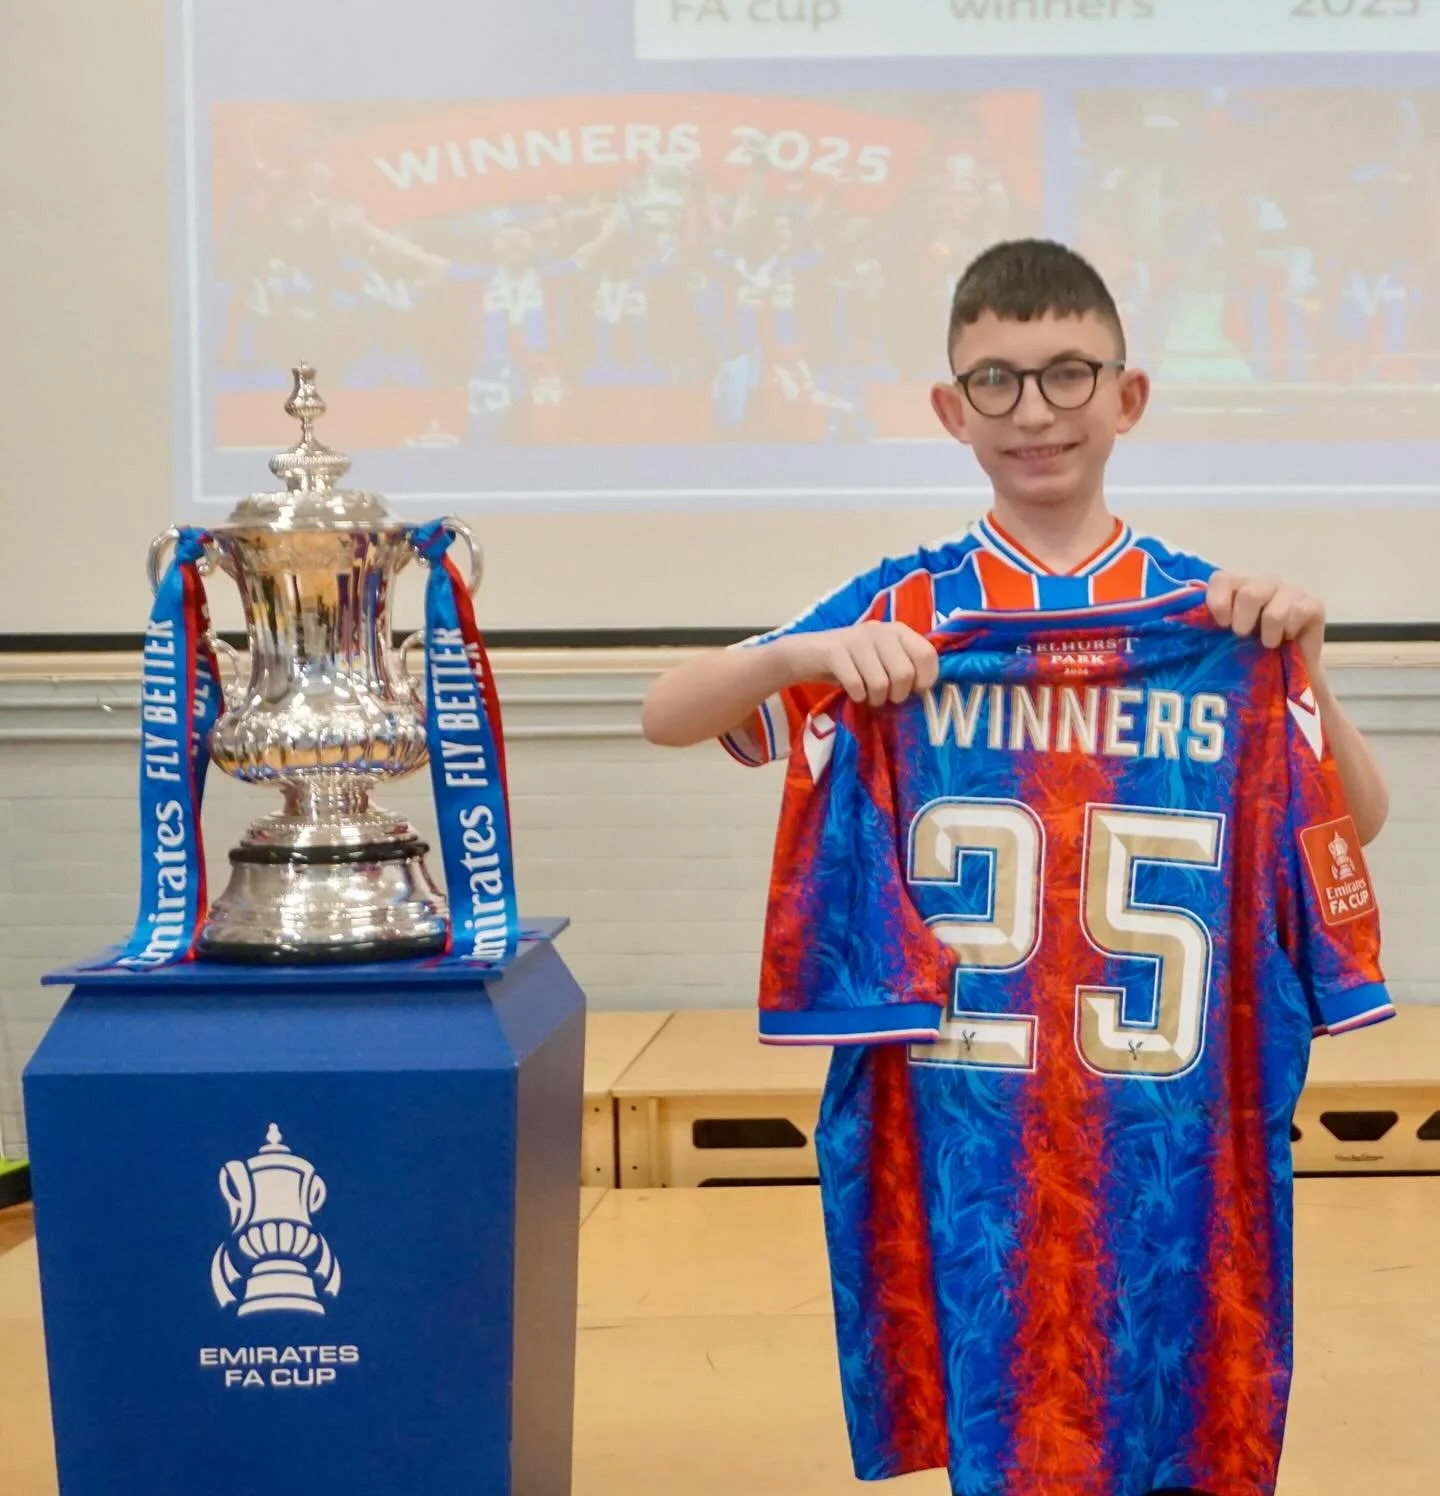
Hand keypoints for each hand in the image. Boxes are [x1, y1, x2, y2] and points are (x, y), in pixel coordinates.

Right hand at [784, 621, 939, 708]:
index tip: (913, 689)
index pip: (928, 654)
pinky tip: (852, 692)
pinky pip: (856, 685)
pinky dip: (856, 696)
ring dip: (875, 698)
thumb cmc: (852, 662)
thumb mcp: (883, 659)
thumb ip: (906, 666)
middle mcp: (880, 630)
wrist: (807, 654)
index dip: (925, 679)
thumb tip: (927, 690)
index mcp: (898, 630)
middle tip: (886, 696)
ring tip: (867, 695)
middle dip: (897, 695)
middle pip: (905, 673)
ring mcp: (856, 639)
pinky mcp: (835, 652)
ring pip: (880, 683)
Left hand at [1206, 572, 1325, 674]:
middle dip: (1243, 622)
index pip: (1221, 578)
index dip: (1218, 600)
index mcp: (1238, 586)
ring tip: (1267, 644)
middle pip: (1250, 592)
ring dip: (1268, 634)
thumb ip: (1205, 626)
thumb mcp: (1222, 638)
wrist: (1287, 671)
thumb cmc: (1250, 652)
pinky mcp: (1313, 603)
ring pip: (1274, 609)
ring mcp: (1290, 590)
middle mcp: (1264, 582)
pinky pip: (1299, 612)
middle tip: (1243, 637)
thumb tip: (1171, 625)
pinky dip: (1289, 631)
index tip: (1220, 623)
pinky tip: (1289, 638)